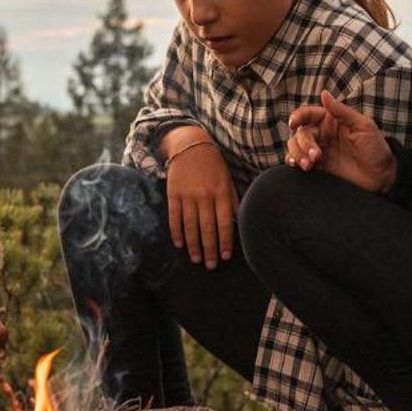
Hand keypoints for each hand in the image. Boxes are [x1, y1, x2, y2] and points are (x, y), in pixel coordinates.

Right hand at [164, 132, 235, 266]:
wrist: (190, 144)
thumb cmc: (213, 164)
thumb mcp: (227, 179)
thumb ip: (233, 200)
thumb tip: (238, 223)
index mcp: (221, 192)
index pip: (224, 222)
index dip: (225, 241)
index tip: (226, 257)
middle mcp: (205, 195)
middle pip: (207, 228)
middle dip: (210, 249)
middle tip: (211, 265)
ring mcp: (188, 195)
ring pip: (191, 225)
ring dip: (194, 245)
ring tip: (196, 259)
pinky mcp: (173, 193)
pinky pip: (174, 217)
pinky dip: (176, 232)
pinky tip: (179, 244)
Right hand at [285, 92, 396, 193]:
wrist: (382, 176)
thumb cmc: (376, 148)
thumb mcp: (363, 126)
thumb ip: (342, 111)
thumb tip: (324, 94)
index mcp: (332, 120)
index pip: (308, 114)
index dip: (298, 116)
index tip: (294, 123)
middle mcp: (323, 133)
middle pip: (301, 132)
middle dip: (304, 143)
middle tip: (316, 155)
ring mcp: (320, 150)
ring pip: (296, 146)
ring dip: (297, 153)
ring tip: (309, 164)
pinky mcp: (319, 166)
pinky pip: (299, 161)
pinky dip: (294, 161)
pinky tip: (298, 166)